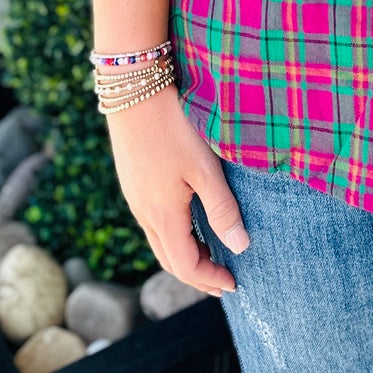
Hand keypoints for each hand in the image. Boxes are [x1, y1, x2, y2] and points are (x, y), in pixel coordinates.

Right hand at [105, 83, 248, 295]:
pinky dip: (173, 233)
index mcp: (162, 215)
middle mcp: (144, 212)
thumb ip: (222, 208)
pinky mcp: (133, 180)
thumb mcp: (205, 168)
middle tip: (222, 279)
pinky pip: (152, 220)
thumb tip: (240, 248)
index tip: (234, 283)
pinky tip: (188, 220)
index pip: (185, 265)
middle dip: (196, 274)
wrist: (133, 89)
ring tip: (209, 254)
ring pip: (159, 240)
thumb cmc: (174, 126)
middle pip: (169, 259)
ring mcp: (134, 196)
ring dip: (183, 254)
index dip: (209, 279)